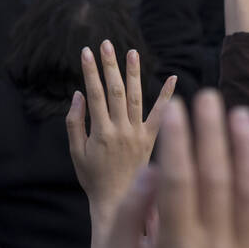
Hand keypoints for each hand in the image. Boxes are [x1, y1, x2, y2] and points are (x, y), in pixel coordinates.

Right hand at [67, 41, 175, 247]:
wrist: (118, 203)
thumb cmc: (93, 179)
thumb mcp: (76, 153)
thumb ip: (74, 123)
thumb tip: (78, 94)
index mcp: (100, 132)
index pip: (94, 94)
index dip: (89, 72)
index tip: (85, 51)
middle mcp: (121, 130)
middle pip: (115, 90)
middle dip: (109, 65)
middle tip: (106, 43)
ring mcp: (139, 134)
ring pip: (136, 97)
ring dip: (133, 73)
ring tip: (131, 51)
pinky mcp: (152, 140)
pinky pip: (161, 116)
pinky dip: (168, 97)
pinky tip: (174, 78)